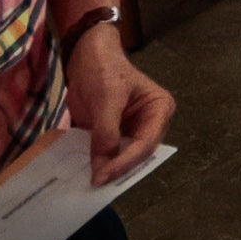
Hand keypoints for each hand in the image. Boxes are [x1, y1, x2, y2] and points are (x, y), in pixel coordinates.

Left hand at [64, 25, 174, 184]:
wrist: (85, 55)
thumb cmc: (103, 68)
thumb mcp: (107, 97)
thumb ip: (107, 131)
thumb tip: (103, 166)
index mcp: (159, 110)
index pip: (145, 144)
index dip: (124, 163)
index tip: (101, 176)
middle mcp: (149, 123)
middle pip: (136, 154)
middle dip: (117, 169)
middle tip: (94, 184)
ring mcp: (131, 130)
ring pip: (122, 157)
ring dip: (106, 168)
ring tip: (87, 183)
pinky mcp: (113, 134)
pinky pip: (107, 153)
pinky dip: (96, 162)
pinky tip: (81, 171)